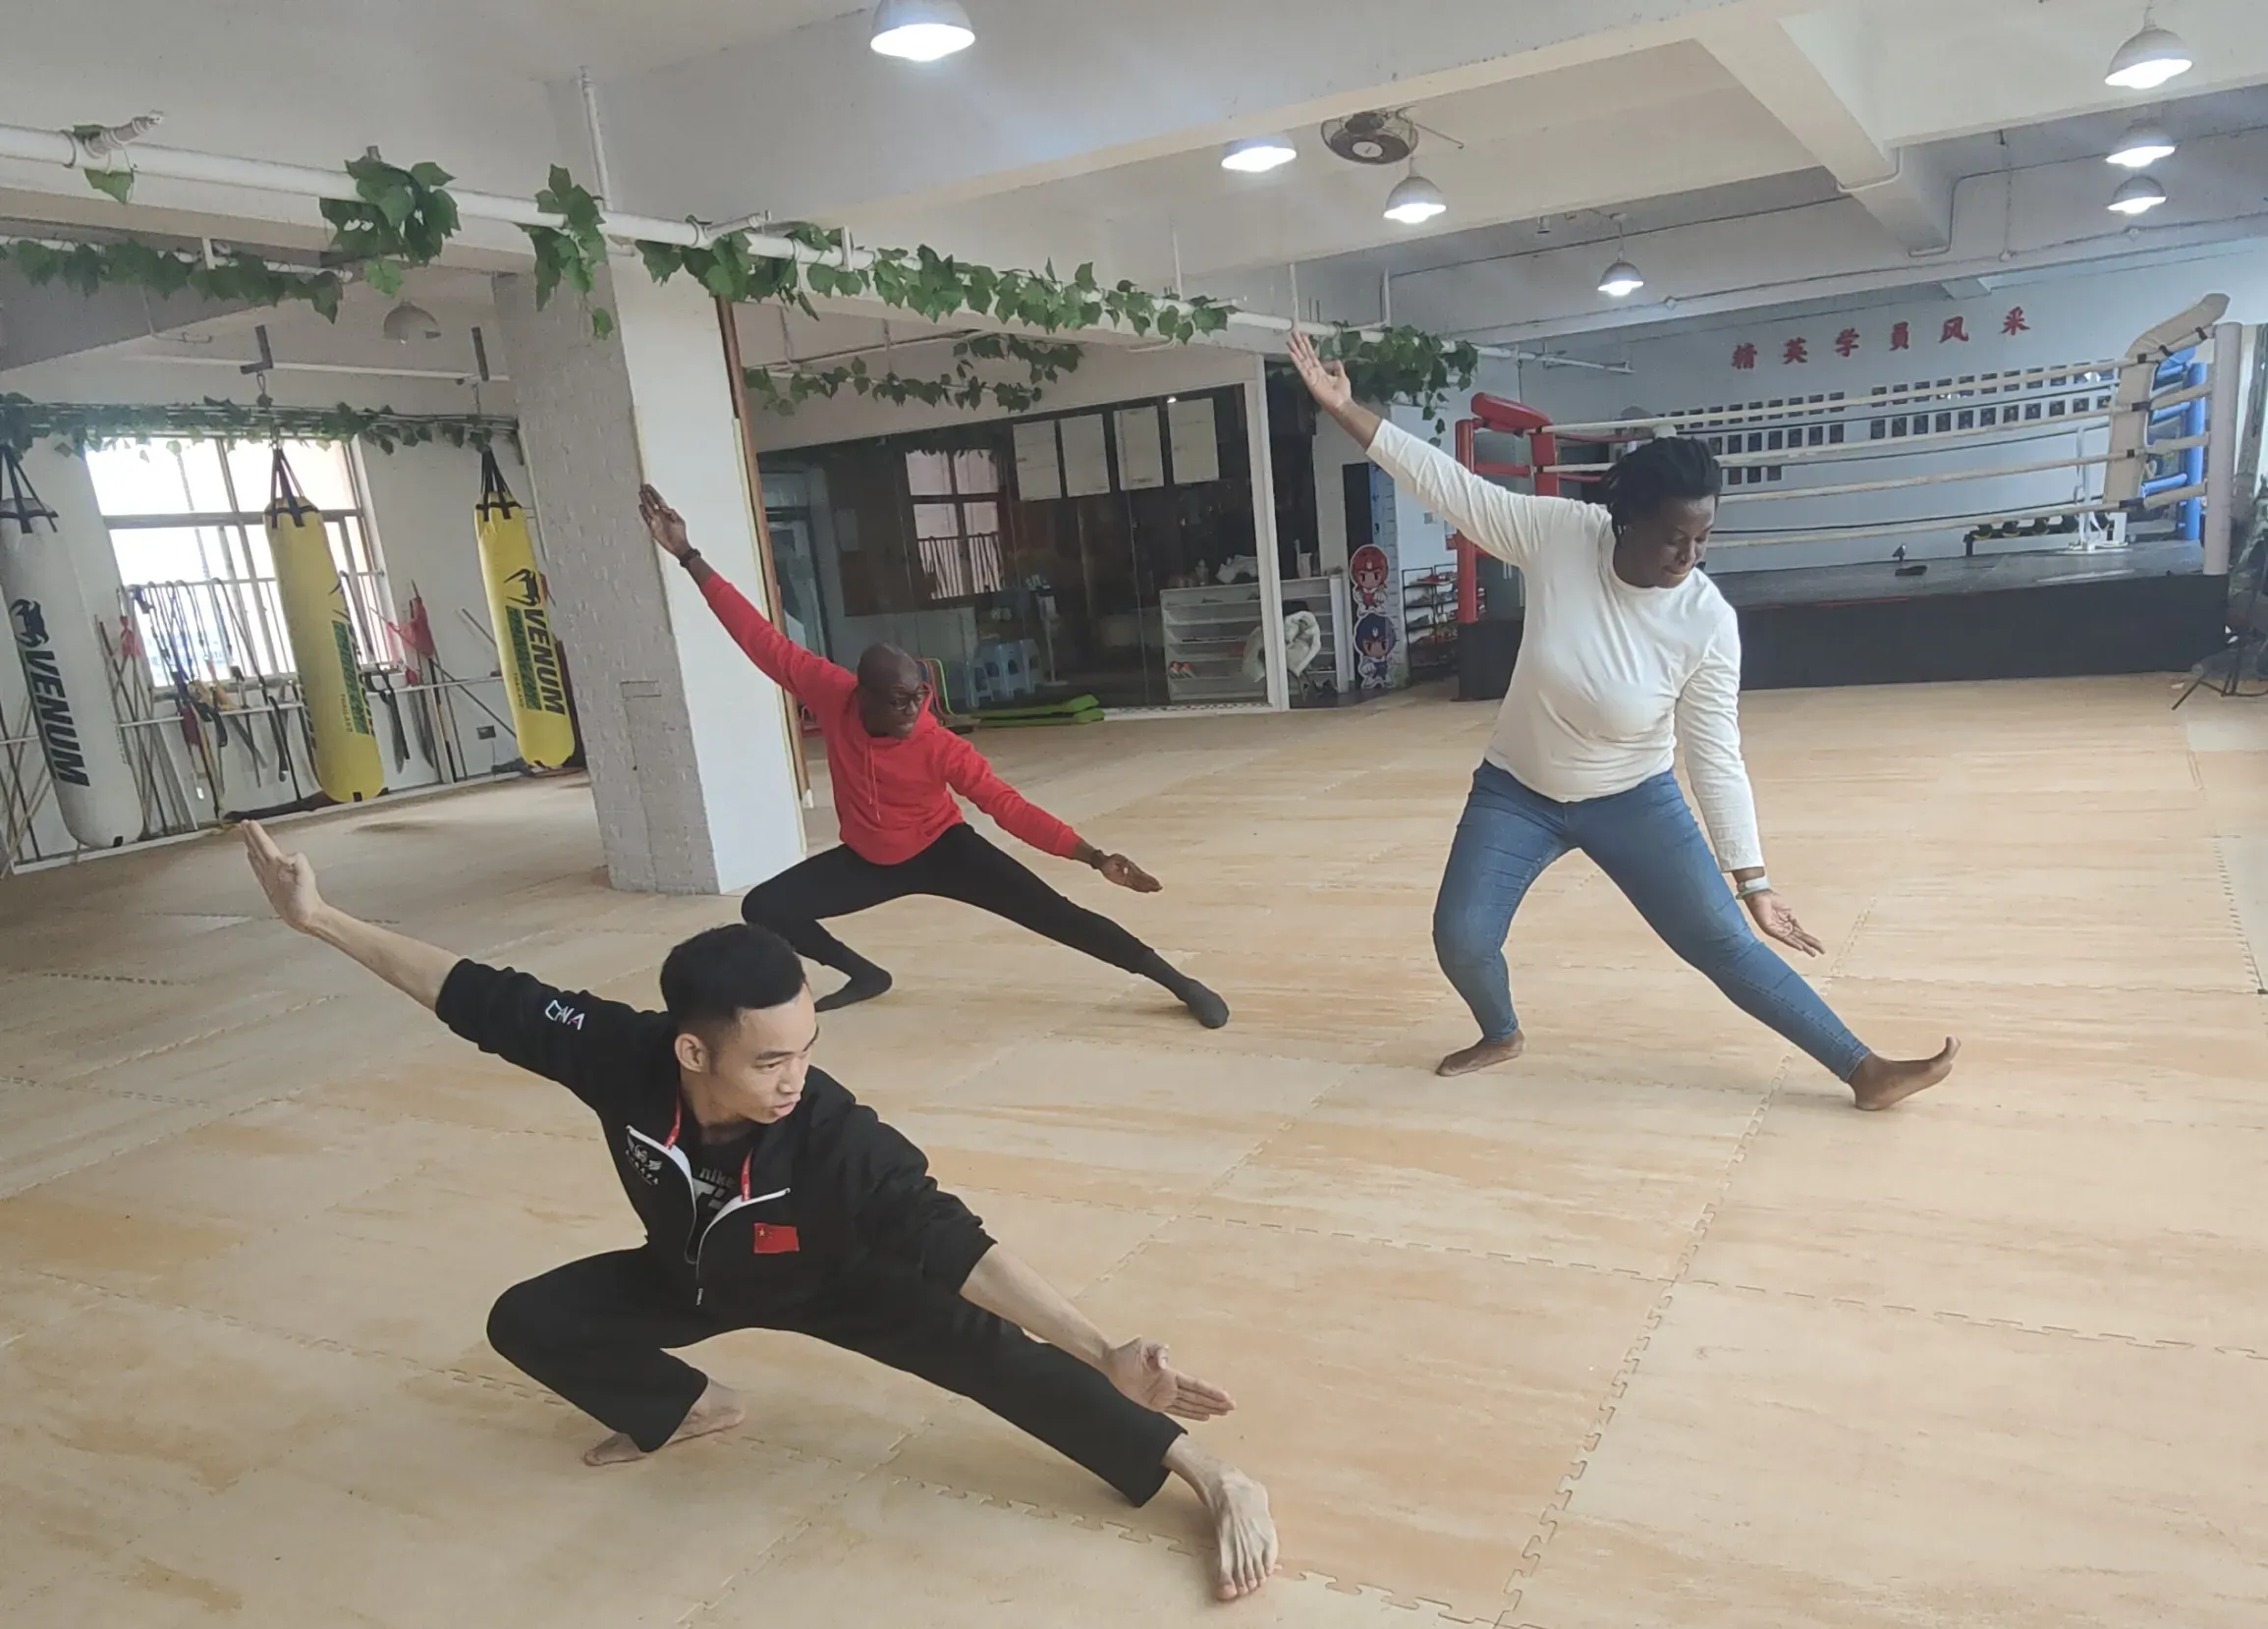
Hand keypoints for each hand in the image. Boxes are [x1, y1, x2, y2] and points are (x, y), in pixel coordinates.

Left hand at [242, 820, 324, 933]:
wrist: (303, 917)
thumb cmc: (305, 899)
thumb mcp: (306, 876)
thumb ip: (297, 862)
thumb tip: (288, 857)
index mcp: (276, 867)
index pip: (264, 845)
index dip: (256, 833)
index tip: (250, 823)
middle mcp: (268, 872)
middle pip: (255, 849)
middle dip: (249, 836)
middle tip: (243, 825)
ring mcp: (267, 879)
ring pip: (255, 858)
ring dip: (250, 846)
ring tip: (246, 839)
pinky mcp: (269, 887)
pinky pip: (257, 868)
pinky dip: (253, 860)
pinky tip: (254, 860)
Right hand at [638, 483, 690, 558]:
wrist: (678, 546)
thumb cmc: (680, 534)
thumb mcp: (679, 522)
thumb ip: (672, 513)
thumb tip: (664, 507)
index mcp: (667, 512)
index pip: (659, 499)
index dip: (653, 493)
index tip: (648, 486)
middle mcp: (661, 515)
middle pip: (652, 502)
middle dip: (647, 494)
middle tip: (642, 486)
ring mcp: (656, 520)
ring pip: (648, 508)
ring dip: (644, 501)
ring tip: (640, 493)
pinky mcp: (652, 527)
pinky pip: (646, 518)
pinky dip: (643, 512)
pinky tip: (641, 506)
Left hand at [1096, 853, 1160, 893]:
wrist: (1103, 862)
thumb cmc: (1108, 861)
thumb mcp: (1112, 860)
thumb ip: (1120, 864)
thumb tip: (1127, 870)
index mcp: (1130, 867)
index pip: (1141, 875)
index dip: (1148, 879)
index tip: (1155, 882)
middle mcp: (1132, 872)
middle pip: (1143, 879)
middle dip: (1151, 883)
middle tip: (1160, 888)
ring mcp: (1130, 876)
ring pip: (1141, 882)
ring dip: (1149, 886)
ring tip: (1158, 889)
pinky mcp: (1126, 881)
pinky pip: (1135, 885)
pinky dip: (1141, 888)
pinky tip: (1148, 891)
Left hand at [1102, 1338, 1233, 1420]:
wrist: (1111, 1363)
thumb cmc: (1128, 1352)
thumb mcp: (1144, 1346)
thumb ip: (1159, 1352)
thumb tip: (1165, 1366)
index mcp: (1171, 1374)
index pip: (1196, 1385)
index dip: (1211, 1391)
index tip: (1226, 1396)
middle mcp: (1171, 1386)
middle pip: (1197, 1396)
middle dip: (1215, 1402)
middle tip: (1232, 1407)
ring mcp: (1164, 1396)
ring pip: (1191, 1405)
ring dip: (1207, 1409)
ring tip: (1223, 1413)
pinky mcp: (1154, 1405)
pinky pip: (1176, 1411)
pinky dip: (1191, 1414)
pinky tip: (1204, 1417)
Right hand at [1286, 330, 1353, 413]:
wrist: (1342, 404)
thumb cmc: (1342, 394)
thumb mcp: (1342, 377)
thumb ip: (1338, 369)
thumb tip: (1337, 361)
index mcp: (1320, 371)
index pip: (1312, 356)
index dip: (1307, 346)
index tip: (1303, 337)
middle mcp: (1313, 372)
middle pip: (1305, 355)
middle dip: (1299, 344)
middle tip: (1294, 333)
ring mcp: (1310, 376)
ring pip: (1301, 360)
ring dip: (1295, 350)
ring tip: (1290, 340)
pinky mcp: (1309, 381)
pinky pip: (1301, 369)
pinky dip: (1296, 361)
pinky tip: (1291, 353)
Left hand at [1744, 889, 1824, 955]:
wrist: (1760, 894)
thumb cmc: (1772, 900)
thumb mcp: (1788, 911)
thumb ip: (1794, 921)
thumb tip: (1802, 931)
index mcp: (1787, 925)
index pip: (1802, 935)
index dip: (1812, 941)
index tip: (1821, 947)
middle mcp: (1783, 930)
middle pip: (1800, 939)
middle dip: (1811, 946)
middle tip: (1821, 953)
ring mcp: (1777, 930)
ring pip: (1793, 940)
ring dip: (1803, 947)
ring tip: (1812, 953)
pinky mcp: (1770, 929)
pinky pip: (1782, 937)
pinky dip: (1791, 942)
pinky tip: (1799, 947)